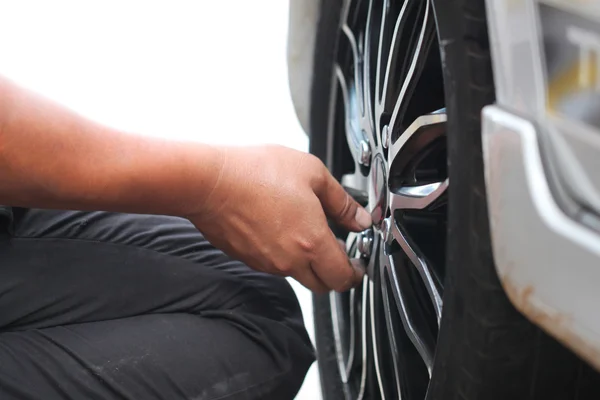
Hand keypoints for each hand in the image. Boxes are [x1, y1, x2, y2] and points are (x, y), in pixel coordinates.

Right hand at [188, 145, 371, 292]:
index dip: (355, 274)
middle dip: (335, 273)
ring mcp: (266, 263)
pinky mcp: (247, 258)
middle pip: (322, 285)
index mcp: (312, 243)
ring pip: (297, 274)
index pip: (342, 278)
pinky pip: (273, 264)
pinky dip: (283, 253)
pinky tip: (279, 227)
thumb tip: (359, 219)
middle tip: (337, 252)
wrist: (209, 181)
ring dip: (307, 261)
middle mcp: (289, 261)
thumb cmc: (256, 172)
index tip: (358, 265)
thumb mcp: (312, 173)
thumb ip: (342, 201)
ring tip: (305, 231)